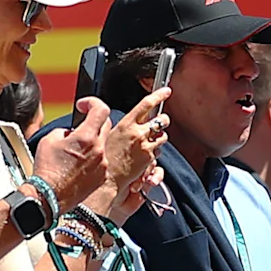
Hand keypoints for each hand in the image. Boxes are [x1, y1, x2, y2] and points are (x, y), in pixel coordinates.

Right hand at [35, 96, 114, 209]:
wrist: (49, 196)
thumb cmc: (47, 170)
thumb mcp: (49, 140)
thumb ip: (65, 130)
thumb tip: (72, 132)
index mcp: (86, 137)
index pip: (101, 110)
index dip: (92, 103)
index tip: (84, 106)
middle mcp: (99, 150)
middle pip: (106, 125)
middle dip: (94, 122)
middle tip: (81, 126)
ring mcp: (103, 164)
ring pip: (103, 145)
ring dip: (92, 144)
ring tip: (75, 153)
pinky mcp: (102, 176)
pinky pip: (101, 161)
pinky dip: (93, 159)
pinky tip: (78, 166)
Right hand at [97, 89, 170, 208]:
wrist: (106, 179)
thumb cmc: (103, 158)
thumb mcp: (107, 135)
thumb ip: (122, 126)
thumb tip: (130, 120)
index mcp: (126, 124)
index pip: (146, 104)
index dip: (159, 95)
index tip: (166, 91)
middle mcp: (139, 134)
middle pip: (162, 120)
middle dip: (163, 120)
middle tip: (159, 122)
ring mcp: (147, 147)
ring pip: (164, 136)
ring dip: (159, 138)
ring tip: (148, 143)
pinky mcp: (151, 159)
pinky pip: (159, 152)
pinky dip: (155, 152)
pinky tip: (144, 156)